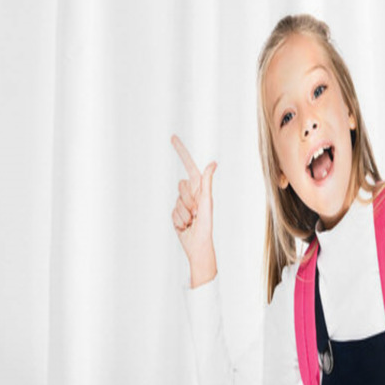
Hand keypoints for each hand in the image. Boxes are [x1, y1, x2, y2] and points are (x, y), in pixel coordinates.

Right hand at [171, 134, 217, 286]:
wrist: (197, 247)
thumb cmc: (206, 226)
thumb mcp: (207, 203)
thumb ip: (206, 183)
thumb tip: (213, 163)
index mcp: (201, 189)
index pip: (189, 166)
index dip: (181, 152)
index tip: (172, 138)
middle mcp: (192, 194)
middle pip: (181, 185)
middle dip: (186, 199)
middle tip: (196, 212)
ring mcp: (183, 204)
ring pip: (175, 201)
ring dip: (182, 213)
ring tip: (192, 221)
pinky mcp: (176, 214)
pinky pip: (171, 213)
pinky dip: (177, 220)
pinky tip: (185, 227)